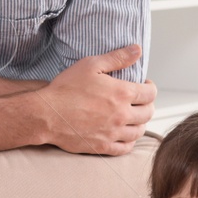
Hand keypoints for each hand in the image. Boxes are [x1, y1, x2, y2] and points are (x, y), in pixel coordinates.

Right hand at [35, 47, 155, 154]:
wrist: (46, 115)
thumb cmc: (66, 88)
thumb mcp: (91, 65)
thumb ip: (117, 58)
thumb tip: (138, 50)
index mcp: (122, 93)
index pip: (150, 93)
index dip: (150, 87)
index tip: (145, 85)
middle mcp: (122, 115)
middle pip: (148, 113)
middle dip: (147, 105)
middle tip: (140, 101)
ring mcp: (113, 133)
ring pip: (139, 131)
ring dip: (140, 123)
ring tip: (133, 117)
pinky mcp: (103, 146)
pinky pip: (126, 148)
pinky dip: (129, 141)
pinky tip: (124, 135)